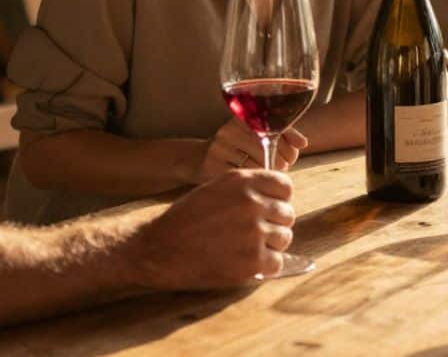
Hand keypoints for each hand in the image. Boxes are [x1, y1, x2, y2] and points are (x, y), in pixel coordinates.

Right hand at [136, 169, 295, 288]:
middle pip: (287, 214)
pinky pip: (277, 262)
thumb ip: (247, 189)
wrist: (159, 249)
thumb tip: (277, 198)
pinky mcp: (252, 261)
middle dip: (274, 224)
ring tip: (245, 248)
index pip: (285, 186)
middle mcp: (252, 203)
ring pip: (284, 238)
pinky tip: (245, 263)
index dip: (278, 199)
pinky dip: (265, 267)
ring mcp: (254, 232)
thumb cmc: (186, 218)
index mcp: (243, 181)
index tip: (268, 210)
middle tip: (251, 234)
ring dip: (270, 246)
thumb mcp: (216, 188)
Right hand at [198, 119, 307, 179]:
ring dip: (270, 172)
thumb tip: (303, 143)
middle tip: (285, 165)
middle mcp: (228, 130)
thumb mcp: (255, 134)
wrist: (197, 159)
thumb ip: (282, 133)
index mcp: (242, 117)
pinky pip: (243, 176)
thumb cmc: (236, 147)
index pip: (274, 126)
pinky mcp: (212, 166)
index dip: (289, 141)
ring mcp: (219, 148)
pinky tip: (257, 181)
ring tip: (271, 173)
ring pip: (257, 163)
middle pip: (267, 146)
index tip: (294, 153)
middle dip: (283, 158)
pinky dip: (255, 181)